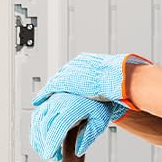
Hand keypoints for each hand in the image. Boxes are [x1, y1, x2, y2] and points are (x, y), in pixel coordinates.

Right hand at [30, 92, 119, 161]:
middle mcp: (59, 102)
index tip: (51, 155)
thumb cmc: (98, 104)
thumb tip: (79, 151)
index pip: (58, 126)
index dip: (52, 142)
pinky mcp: (46, 103)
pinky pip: (36, 118)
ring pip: (37, 122)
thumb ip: (88, 137)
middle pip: (45, 125)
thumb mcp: (99, 121)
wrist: (95, 84)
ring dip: (39, 140)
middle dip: (45, 145)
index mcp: (73, 106)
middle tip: (53, 157)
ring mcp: (51, 101)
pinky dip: (36, 131)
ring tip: (47, 151)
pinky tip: (41, 141)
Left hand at [32, 51, 146, 108]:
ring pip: (55, 81)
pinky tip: (38, 100)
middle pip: (63, 74)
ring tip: (42, 98)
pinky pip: (50, 87)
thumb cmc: (122, 79)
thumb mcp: (116, 78)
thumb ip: (112, 80)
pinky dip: (44, 94)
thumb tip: (120, 86)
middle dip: (57, 83)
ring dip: (49, 90)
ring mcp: (70, 71)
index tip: (67, 84)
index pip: (75, 69)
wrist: (119, 78)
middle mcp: (78, 64)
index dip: (70, 78)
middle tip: (51, 92)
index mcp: (91, 61)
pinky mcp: (64, 80)